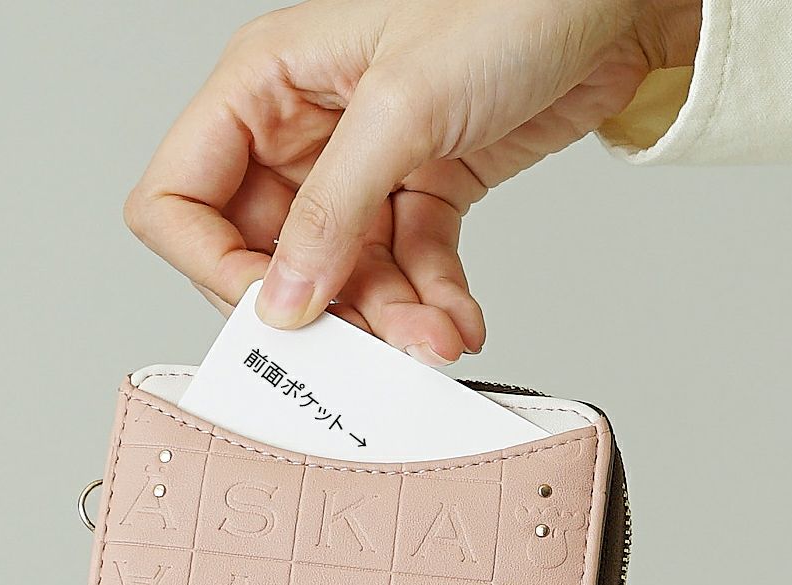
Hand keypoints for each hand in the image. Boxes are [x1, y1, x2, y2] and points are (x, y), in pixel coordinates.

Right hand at [125, 0, 699, 360]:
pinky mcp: (417, 193)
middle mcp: (301, 132)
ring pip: (344, 275)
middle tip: (362, 343)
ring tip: (434, 337)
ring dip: (389, 316)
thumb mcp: (404, 107)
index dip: (211, 265)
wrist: (610, 1)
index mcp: (263, 86)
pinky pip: (406, 268)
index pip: (181, 197)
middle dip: (321, 304)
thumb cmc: (511, 1)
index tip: (269, 311)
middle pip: (268, 253)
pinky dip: (431, 302)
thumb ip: (331, 212)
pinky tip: (456, 321)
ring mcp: (360, 169)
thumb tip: (282, 300)